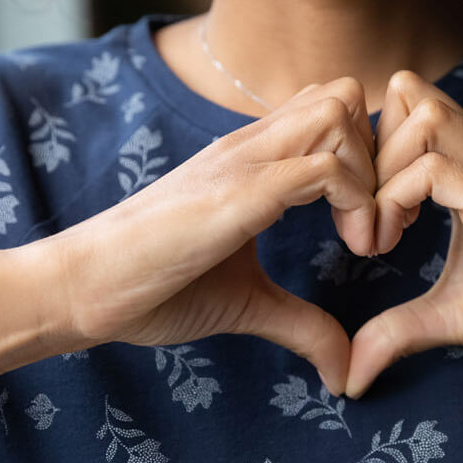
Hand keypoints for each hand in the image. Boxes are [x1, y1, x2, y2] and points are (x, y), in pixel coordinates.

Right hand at [28, 78, 377, 394]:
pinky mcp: (238, 193)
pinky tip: (352, 249)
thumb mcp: (247, 303)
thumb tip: (345, 368)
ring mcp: (242, 162)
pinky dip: (357, 202)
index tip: (372, 226)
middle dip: (381, 154)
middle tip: (381, 223)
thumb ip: (301, 324)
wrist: (81, 288)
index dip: (368, 159)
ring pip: (338, 112)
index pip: (330, 111)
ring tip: (366, 238)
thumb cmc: (153, 287)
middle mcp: (250, 146)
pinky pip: (322, 167)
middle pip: (343, 94)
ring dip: (372, 174)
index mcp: (251, 159)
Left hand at [346, 71, 462, 397]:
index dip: (367, 154)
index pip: (404, 108)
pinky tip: (394, 245)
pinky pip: (436, 170)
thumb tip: (349, 374)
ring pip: (420, 117)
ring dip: (378, 175)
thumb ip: (398, 329)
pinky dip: (395, 202)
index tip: (361, 217)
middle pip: (406, 96)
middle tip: (360, 224)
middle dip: (364, 155)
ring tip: (378, 238)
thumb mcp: (453, 315)